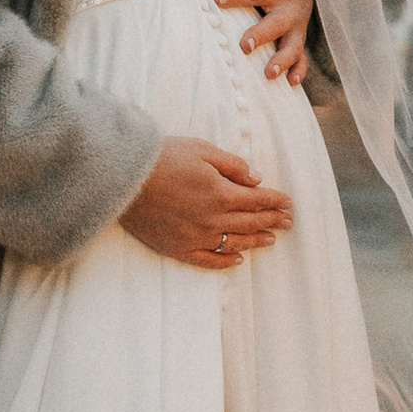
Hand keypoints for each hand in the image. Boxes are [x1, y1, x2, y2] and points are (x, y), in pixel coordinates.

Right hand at [120, 137, 293, 270]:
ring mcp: (196, 236)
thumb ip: (232, 165)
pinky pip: (207, 260)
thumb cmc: (161, 158)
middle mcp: (213, 219)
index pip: (258, 200)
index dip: (276, 201)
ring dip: (255, 241)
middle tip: (288, 222)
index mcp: (221, 193)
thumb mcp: (201, 149)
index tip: (289, 203)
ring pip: (235, 243)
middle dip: (272, 221)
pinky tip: (237, 261)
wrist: (123, 178)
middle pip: (251, 222)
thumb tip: (256, 178)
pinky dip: (225, 262)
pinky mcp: (178, 248)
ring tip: (270, 240)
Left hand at [216, 0, 315, 86]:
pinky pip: (302, 59)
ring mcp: (296, 29)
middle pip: (276, 24)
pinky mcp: (299, 43)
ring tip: (269, 74)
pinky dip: (299, 71)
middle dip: (261, 35)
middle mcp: (288, 11)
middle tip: (245, 46)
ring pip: (292, 46)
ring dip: (281, 60)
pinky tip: (291, 83)